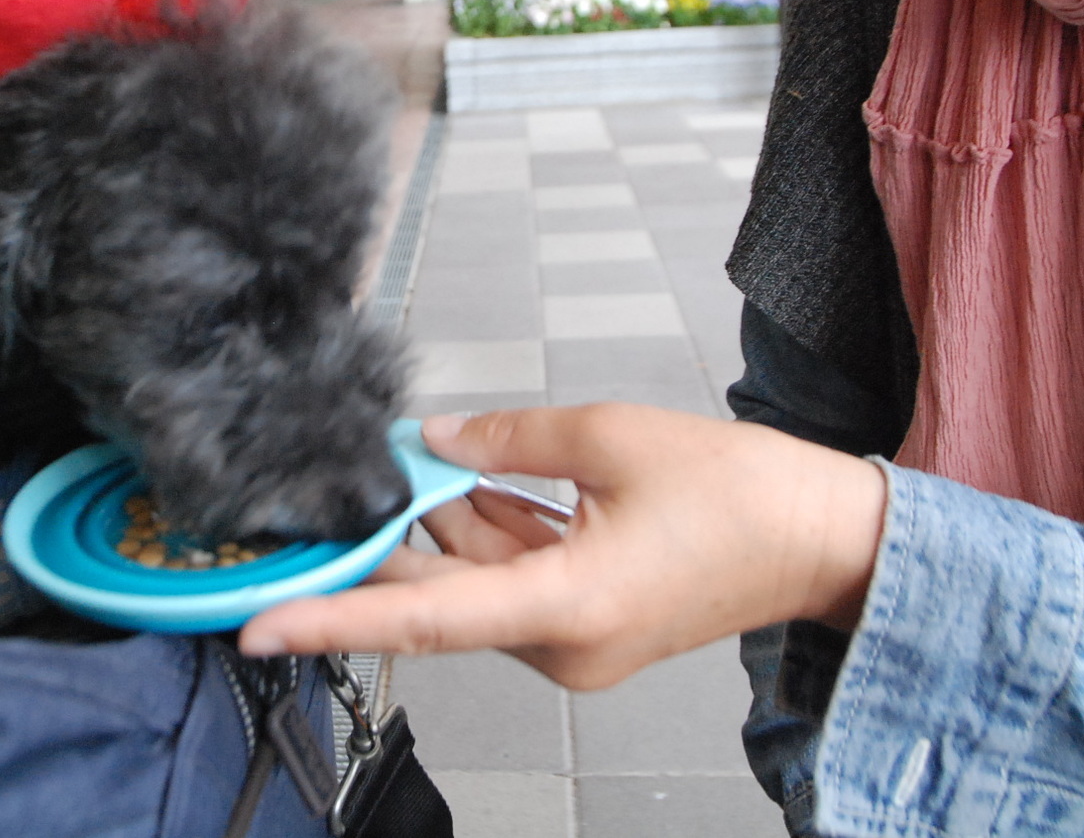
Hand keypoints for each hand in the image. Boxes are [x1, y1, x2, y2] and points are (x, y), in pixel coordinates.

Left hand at [239, 403, 886, 690]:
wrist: (824, 539)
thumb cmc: (741, 494)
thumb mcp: (611, 438)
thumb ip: (507, 439)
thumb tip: (434, 441)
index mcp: (567, 608)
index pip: (421, 616)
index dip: (333, 617)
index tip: (259, 624)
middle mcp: (562, 646)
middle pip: (442, 592)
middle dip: (403, 531)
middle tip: (375, 470)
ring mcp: (576, 646)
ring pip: (475, 584)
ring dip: (455, 524)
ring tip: (468, 463)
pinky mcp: (588, 630)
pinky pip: (512, 584)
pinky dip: (495, 536)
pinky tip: (497, 484)